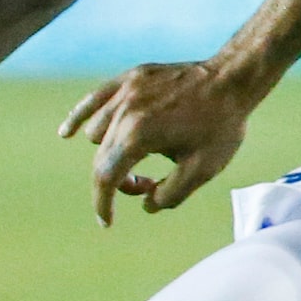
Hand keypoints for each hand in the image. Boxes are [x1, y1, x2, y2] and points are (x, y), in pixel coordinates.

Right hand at [58, 60, 253, 225]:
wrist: (232, 79)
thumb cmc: (221, 125)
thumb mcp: (202, 170)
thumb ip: (170, 194)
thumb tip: (146, 203)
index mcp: (139, 135)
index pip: (106, 177)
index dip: (103, 204)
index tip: (107, 221)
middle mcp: (124, 111)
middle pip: (102, 158)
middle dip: (117, 180)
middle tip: (147, 185)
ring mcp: (124, 91)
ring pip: (98, 132)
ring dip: (111, 152)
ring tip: (141, 155)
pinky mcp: (130, 78)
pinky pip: (94, 100)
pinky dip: (81, 118)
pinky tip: (67, 132)